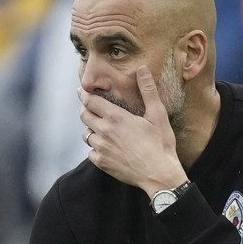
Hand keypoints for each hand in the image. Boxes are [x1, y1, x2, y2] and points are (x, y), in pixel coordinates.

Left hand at [78, 66, 185, 197]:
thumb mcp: (157, 114)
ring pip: (86, 134)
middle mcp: (104, 132)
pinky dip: (95, 148)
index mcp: (116, 117)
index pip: (91, 101)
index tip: (82, 91)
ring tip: (99, 128)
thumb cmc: (161, 143)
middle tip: (90, 107)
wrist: (159, 174)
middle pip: (84, 116)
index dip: (85, 95)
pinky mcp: (102, 163)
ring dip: (90, 129)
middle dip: (85, 109)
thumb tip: (142, 68)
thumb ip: (148, 90)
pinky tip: (105, 147)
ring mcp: (101, 148)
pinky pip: (90, 152)